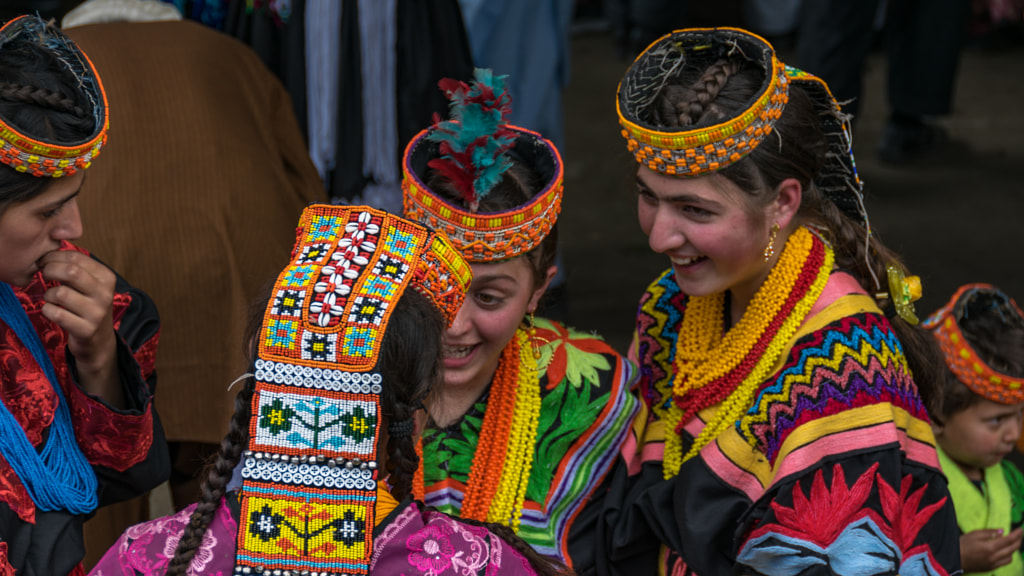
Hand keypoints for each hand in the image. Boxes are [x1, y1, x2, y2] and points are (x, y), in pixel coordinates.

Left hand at [39, 250, 122, 406]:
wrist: (98, 341)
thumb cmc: (88, 306)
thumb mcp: (90, 284)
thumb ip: (77, 267)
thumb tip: (51, 247)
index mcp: (107, 277)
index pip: (76, 257)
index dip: (54, 256)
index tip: (45, 261)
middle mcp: (105, 293)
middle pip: (70, 271)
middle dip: (49, 270)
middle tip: (43, 274)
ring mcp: (97, 312)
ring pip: (60, 293)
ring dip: (48, 295)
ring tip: (51, 298)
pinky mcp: (86, 329)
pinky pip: (55, 313)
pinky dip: (47, 311)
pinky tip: (51, 311)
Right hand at [960, 528, 1023, 571]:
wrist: (953, 558)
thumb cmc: (962, 544)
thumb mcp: (974, 534)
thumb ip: (989, 532)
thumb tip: (1002, 531)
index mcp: (990, 547)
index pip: (1008, 540)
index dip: (1016, 534)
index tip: (1020, 530)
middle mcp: (994, 557)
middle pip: (1012, 549)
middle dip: (1018, 541)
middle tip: (1020, 535)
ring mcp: (993, 564)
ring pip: (1010, 557)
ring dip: (1013, 550)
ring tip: (1012, 543)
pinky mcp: (990, 568)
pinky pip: (1004, 563)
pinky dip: (1007, 556)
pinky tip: (1004, 552)